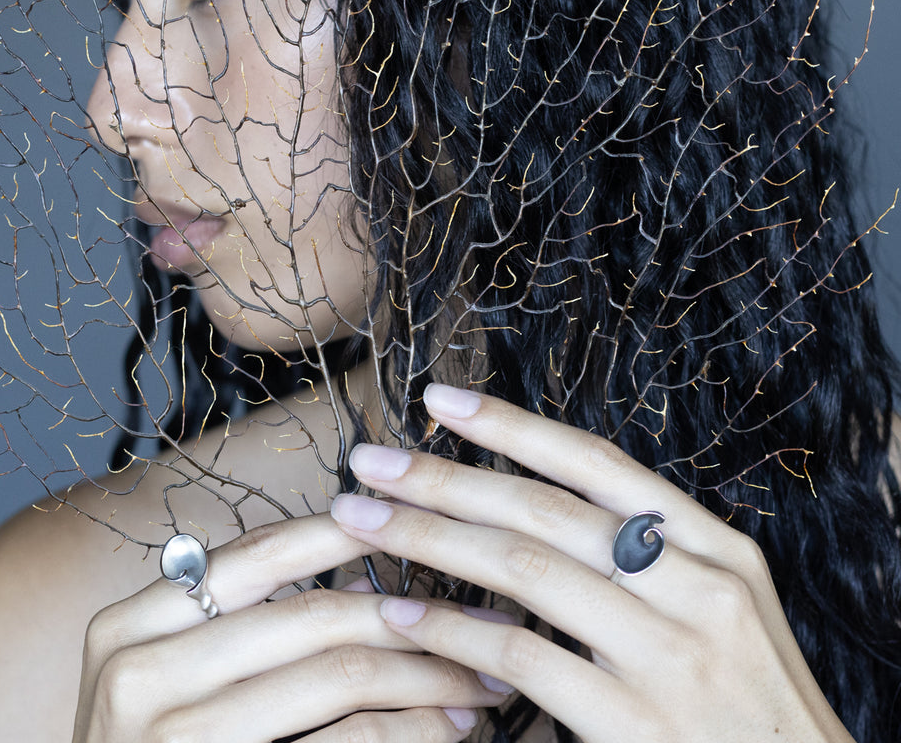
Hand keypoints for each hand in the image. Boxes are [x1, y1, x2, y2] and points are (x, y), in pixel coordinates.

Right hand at [71, 513, 506, 741]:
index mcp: (130, 625)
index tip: (417, 524)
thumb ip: (237, 625)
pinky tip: (448, 727)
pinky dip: (408, 731)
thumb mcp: (166, 682)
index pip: (258, 555)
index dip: (345, 534)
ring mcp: (172, 738)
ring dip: (424, 672)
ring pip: (337, 675)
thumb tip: (357, 570)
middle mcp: (139, 673)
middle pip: (310, 616)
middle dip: (409, 613)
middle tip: (480, 614)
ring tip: (478, 675)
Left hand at [329, 385, 855, 742]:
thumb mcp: (720, 611)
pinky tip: (400, 614)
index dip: (513, 426)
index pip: (596, 463)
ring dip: (428, 540)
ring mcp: (671, 656)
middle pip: (544, 508)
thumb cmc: (748, 707)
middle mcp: (698, 586)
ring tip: (361, 520)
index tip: (442, 399)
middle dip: (445, 478)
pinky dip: (452, 631)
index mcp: (716, 548)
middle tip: (370, 461)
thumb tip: (534, 512)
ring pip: (523, 569)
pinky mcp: (638, 725)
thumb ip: (644, 558)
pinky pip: (522, 657)